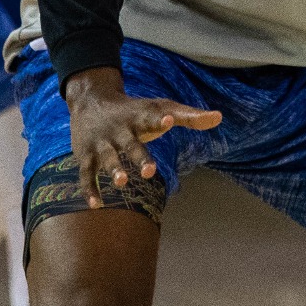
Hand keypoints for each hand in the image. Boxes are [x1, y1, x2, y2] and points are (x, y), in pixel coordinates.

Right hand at [63, 66, 220, 204]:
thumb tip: (219, 118)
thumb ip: (189, 117)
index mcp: (140, 117)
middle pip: (131, 144)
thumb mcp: (160, 108)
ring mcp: (102, 143)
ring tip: (123, 182)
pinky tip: (97, 205)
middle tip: (150, 170)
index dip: (161, 119)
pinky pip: (86, 174)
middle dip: (139, 156)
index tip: (169, 120)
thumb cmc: (134, 109)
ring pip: (108, 158)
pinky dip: (89, 189)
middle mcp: (120, 130)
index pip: (152, 117)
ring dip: (114, 170)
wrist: (91, 100)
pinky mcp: (86, 155)